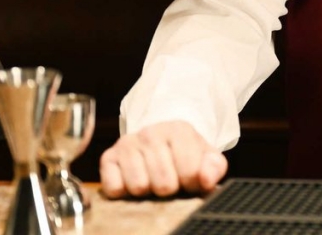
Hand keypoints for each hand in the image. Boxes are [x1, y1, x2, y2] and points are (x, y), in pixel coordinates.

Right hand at [99, 120, 227, 197]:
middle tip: (170, 179)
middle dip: (170, 189)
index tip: (190, 179)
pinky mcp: (108, 157)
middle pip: (164, 184)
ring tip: (152, 179)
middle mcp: (150, 132)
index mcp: (179, 130)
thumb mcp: (207, 156)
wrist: (159, 140)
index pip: (190, 172)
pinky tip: (133, 179)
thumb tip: (206, 181)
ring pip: (139, 187)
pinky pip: (114, 188)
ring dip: (147, 191)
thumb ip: (214, 167)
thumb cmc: (185, 153)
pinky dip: (124, 191)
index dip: (192, 184)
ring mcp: (127, 143)